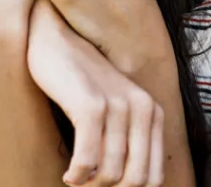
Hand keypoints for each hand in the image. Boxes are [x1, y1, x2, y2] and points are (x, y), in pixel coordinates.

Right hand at [27, 0, 164, 186]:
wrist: (57, 38)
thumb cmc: (82, 82)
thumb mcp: (115, 109)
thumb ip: (126, 139)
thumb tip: (124, 184)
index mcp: (153, 113)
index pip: (154, 176)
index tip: (104, 185)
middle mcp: (143, 109)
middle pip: (136, 180)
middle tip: (88, 184)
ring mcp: (118, 106)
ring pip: (111, 173)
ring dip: (89, 184)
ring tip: (76, 178)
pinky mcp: (90, 105)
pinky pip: (88, 160)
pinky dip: (77, 175)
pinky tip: (69, 174)